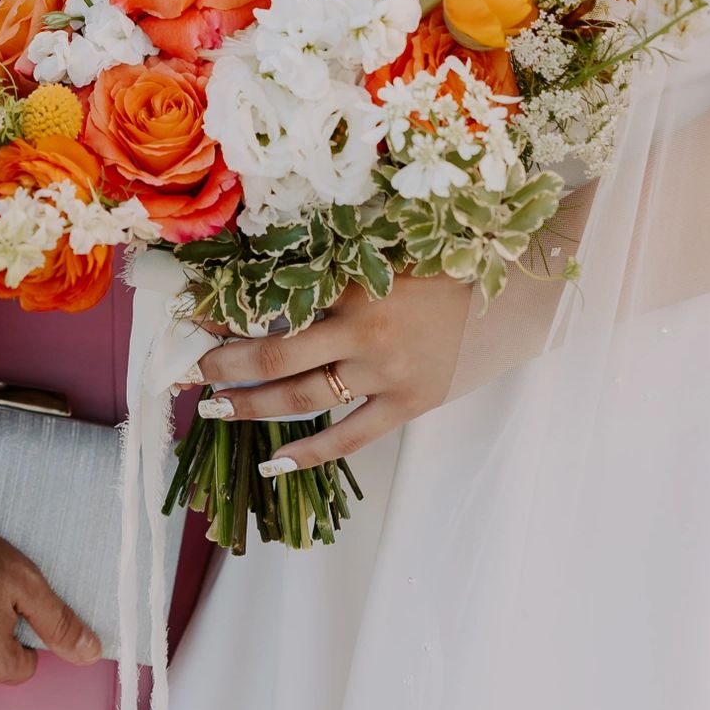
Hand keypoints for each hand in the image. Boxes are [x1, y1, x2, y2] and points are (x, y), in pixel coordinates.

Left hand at [195, 272, 471, 474]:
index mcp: (354, 281)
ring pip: (302, 399)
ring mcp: (385, 373)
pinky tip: (273, 460)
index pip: (274, 301)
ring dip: (253, 405)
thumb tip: (270, 277)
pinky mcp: (408, 404)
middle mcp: (363, 331)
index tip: (199, 320)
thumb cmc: (444, 262)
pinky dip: (308, 453)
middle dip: (227, 366)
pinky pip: (348, 439)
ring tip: (217, 408)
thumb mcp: (383, 249)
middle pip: (275, 355)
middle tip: (196, 374)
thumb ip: (333, 265)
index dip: (233, 313)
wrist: (513, 291)